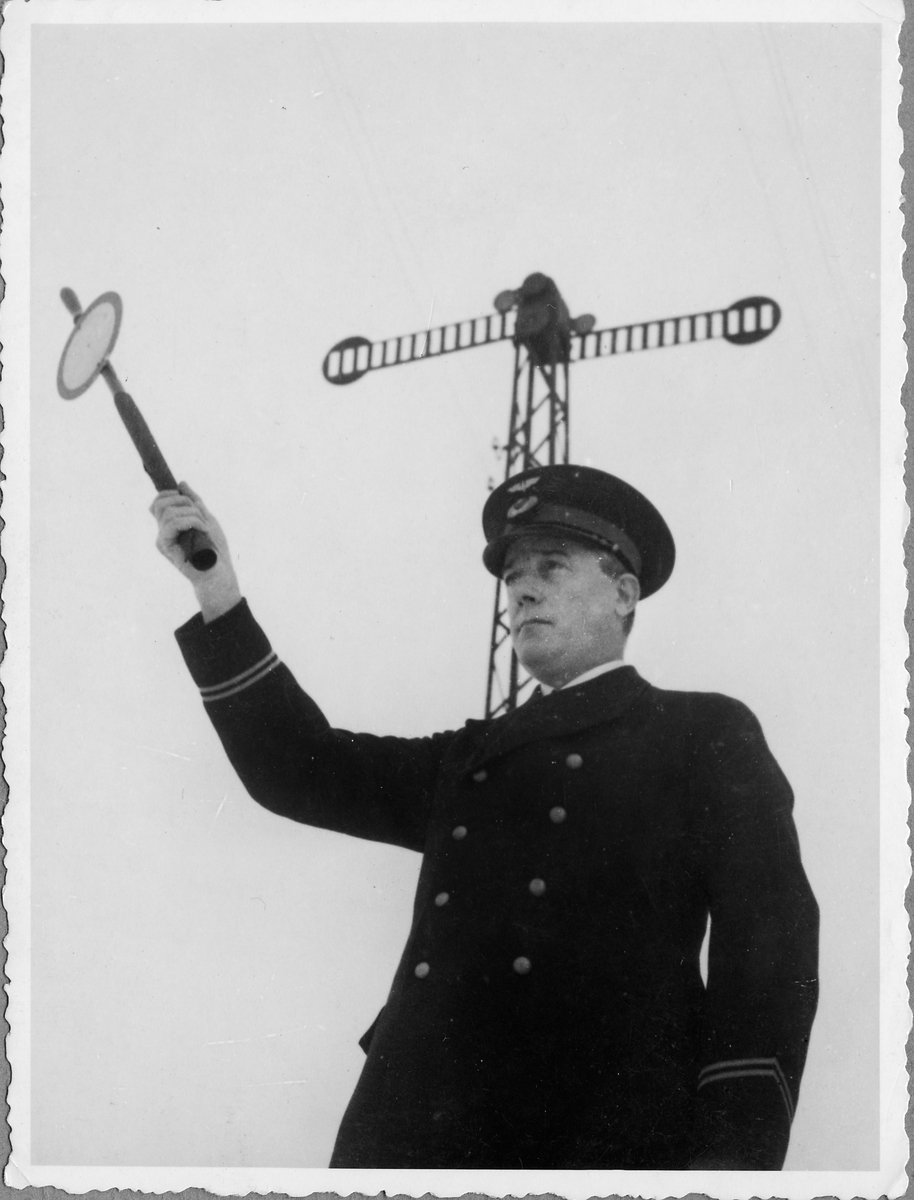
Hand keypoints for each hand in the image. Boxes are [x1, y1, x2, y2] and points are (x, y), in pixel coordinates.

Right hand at [150, 484, 241, 621]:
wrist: (219, 572)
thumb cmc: (215, 549)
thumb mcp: (206, 519)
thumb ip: (194, 502)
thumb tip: (181, 484)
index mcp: (170, 525)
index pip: (159, 502)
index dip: (171, 494)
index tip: (191, 502)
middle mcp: (162, 532)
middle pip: (161, 503)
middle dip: (184, 502)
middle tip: (201, 516)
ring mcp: (162, 540)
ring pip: (169, 512)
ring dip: (192, 514)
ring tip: (204, 526)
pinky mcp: (166, 547)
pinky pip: (172, 523)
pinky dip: (191, 521)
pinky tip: (202, 530)